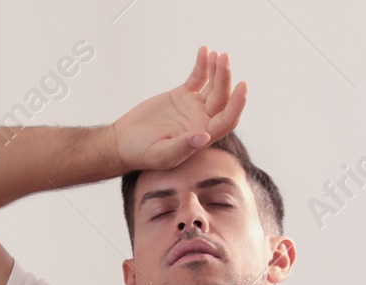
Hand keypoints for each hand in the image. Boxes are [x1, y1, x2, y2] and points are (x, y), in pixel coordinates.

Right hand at [112, 46, 247, 170]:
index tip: (242, 86)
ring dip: (216, 70)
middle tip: (224, 60)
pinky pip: (197, 77)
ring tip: (216, 54)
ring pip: (212, 86)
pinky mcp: (182, 95)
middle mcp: (202, 121)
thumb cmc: (141, 154)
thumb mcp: (161, 154)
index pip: (227, 120)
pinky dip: (202, 65)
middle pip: (221, 98)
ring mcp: (193, 107)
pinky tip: (204, 50)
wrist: (123, 142)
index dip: (236, 104)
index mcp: (202, 138)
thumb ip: (182, 147)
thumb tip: (204, 137)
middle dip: (224, 79)